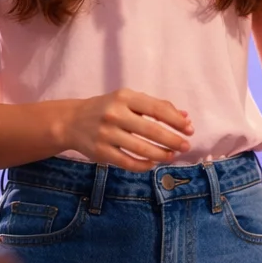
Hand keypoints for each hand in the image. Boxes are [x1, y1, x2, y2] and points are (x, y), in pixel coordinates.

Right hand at [59, 89, 193, 171]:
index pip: (157, 109)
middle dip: (173, 140)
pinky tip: (153, 163)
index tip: (189, 129)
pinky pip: (128, 162)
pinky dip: (144, 165)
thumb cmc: (107, 108)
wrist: (72, 121)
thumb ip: (155, 106)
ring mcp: (106, 134)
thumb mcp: (128, 100)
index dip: (176, 121)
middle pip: (151, 130)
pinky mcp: (101, 152)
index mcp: (124, 97)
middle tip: (186, 146)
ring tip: (172, 156)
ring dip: (161, 154)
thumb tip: (185, 117)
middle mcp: (114, 114)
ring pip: (141, 148)